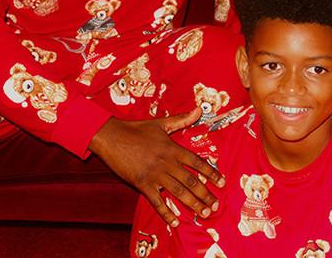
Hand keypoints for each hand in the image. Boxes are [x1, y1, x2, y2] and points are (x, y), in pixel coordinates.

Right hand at [90, 113, 218, 220]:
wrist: (110, 136)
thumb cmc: (134, 129)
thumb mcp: (160, 123)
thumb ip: (181, 119)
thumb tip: (198, 109)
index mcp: (173, 148)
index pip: (198, 163)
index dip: (212, 174)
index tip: (222, 183)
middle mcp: (167, 163)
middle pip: (192, 181)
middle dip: (206, 195)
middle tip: (215, 206)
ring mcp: (155, 174)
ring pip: (179, 192)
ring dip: (193, 204)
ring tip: (204, 213)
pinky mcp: (142, 183)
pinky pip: (157, 202)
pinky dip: (166, 213)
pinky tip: (175, 222)